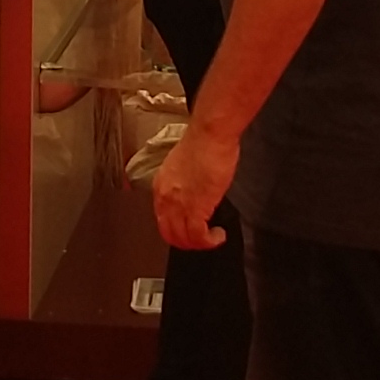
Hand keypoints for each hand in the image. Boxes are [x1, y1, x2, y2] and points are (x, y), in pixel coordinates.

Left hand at [152, 126, 237, 249]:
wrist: (210, 136)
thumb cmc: (203, 143)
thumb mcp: (184, 167)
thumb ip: (185, 184)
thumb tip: (195, 194)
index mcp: (161, 186)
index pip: (162, 218)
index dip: (177, 228)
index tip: (189, 229)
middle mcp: (165, 198)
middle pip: (168, 233)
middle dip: (186, 242)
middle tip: (200, 241)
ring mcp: (178, 205)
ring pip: (182, 239)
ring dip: (199, 244)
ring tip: (211, 239)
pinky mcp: (196, 209)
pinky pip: (198, 236)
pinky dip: (209, 241)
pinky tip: (218, 236)